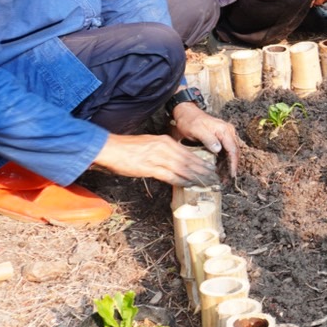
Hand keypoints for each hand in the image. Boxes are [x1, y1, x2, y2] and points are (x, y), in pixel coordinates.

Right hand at [93, 133, 221, 185]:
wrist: (111, 148)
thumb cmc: (129, 147)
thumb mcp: (151, 143)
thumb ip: (165, 151)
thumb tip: (176, 161)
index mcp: (166, 141)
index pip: (190, 153)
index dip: (202, 163)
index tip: (211, 170)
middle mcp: (165, 148)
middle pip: (190, 161)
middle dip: (204, 171)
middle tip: (215, 180)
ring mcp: (159, 158)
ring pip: (184, 169)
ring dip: (197, 178)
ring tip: (207, 184)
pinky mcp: (150, 168)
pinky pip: (170, 175)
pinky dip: (182, 181)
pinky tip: (190, 185)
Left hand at [168, 103, 239, 178]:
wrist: (187, 113)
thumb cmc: (190, 121)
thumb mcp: (197, 129)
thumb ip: (208, 139)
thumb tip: (219, 149)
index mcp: (224, 130)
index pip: (233, 149)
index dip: (233, 163)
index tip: (232, 174)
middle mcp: (228, 131)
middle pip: (235, 151)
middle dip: (232, 166)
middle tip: (228, 179)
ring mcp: (227, 134)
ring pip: (232, 152)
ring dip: (229, 164)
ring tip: (225, 177)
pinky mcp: (222, 137)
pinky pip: (227, 150)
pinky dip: (225, 160)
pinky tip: (221, 168)